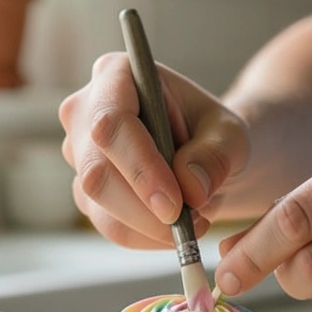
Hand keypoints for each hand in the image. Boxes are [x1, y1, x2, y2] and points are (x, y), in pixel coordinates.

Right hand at [58, 53, 250, 248]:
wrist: (206, 155)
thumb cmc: (213, 133)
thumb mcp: (230, 135)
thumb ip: (215, 154)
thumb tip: (189, 186)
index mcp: (116, 75)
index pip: (111, 122)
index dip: (140, 167)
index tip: (176, 203)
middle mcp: (85, 111)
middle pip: (97, 170)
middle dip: (146, 208)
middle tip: (194, 222)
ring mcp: (80, 153)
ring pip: (99, 205)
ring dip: (151, 226)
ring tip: (196, 220)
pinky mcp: (85, 191)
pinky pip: (109, 225)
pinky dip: (147, 236)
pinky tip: (176, 227)